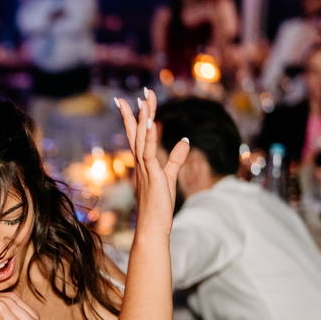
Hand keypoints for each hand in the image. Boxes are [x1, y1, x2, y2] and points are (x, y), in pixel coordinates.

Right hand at [118, 89, 186, 233]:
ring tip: (146, 101)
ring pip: (142, 139)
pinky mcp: (152, 176)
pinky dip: (150, 137)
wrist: (152, 227)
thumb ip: (175, 159)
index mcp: (143, 163)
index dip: (137, 117)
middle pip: (138, 132)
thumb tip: (184, 141)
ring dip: (144, 119)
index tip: (137, 100)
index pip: (139, 135)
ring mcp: (144, 169)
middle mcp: (140, 163)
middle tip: (142, 92)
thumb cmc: (158, 206)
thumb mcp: (169, 178)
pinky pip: (149, 153)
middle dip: (139, 111)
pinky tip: (152, 123)